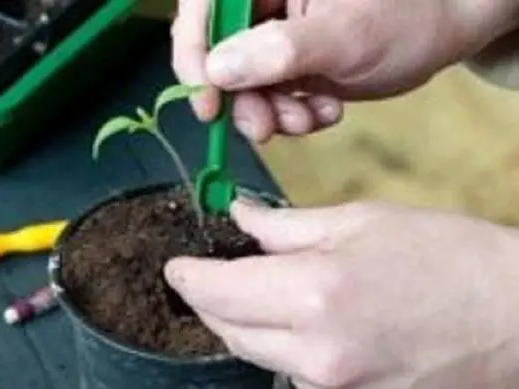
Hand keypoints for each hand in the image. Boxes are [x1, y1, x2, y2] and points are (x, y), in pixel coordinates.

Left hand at [165, 198, 518, 388]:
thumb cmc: (446, 255)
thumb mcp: (361, 221)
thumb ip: (286, 225)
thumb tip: (239, 217)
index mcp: (314, 294)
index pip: (218, 293)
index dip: (189, 279)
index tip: (178, 270)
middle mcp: (318, 355)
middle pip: (231, 331)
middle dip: (217, 303)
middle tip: (221, 279)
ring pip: (266, 360)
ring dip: (263, 330)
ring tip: (296, 301)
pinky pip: (306, 386)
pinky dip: (301, 358)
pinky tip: (334, 335)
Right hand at [172, 0, 518, 141]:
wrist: (441, 35)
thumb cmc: (406, 19)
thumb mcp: (345, 36)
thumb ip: (279, 51)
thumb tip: (216, 71)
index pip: (203, 7)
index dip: (193, 53)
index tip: (206, 103)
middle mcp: (262, 1)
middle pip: (216, 51)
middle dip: (242, 98)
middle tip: (264, 128)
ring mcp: (271, 33)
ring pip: (241, 82)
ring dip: (269, 113)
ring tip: (308, 120)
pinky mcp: (284, 62)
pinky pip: (267, 96)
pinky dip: (289, 116)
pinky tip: (324, 113)